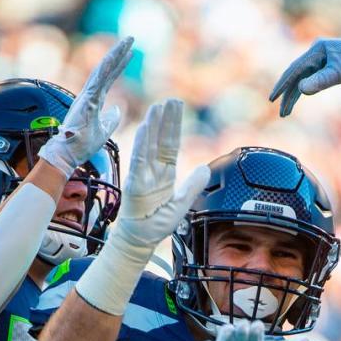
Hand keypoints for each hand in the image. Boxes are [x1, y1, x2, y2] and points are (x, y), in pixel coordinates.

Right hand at [38, 37, 133, 177]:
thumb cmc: (83, 144)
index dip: (121, 65)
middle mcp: (90, 94)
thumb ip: (111, 119)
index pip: (110, 78)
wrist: (68, 154)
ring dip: (115, 55)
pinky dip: (105, 68)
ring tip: (128, 41)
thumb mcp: (104, 131)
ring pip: (103, 70)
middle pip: (107, 69)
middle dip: (119, 53)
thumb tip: (118, 109)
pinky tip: (114, 57)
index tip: (131, 53)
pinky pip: (97, 81)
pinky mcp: (86, 101)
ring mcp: (87, 96)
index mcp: (95, 100)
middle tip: (131, 38)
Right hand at [109, 99, 210, 256]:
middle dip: (166, 120)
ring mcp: (143, 176)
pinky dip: (142, 145)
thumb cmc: (157, 224)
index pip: (171, 145)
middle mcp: (153, 171)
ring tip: (157, 107)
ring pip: (149, 146)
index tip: (177, 109)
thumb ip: (193, 186)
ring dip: (153, 126)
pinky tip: (145, 129)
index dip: (175, 127)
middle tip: (171, 100)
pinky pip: (139, 161)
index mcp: (165, 174)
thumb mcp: (182, 204)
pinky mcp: (135, 184)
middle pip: (160, 141)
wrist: (141, 240)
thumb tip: (205, 168)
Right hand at [269, 35, 340, 116]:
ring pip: (302, 79)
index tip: (272, 98)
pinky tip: (298, 99)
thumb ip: (320, 81)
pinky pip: (310, 79)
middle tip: (280, 112)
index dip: (282, 85)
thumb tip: (300, 90)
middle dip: (287, 94)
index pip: (294, 70)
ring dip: (294, 95)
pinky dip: (304, 90)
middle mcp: (315, 53)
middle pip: (295, 76)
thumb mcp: (340, 73)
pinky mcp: (326, 66)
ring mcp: (320, 59)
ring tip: (286, 113)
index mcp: (316, 50)